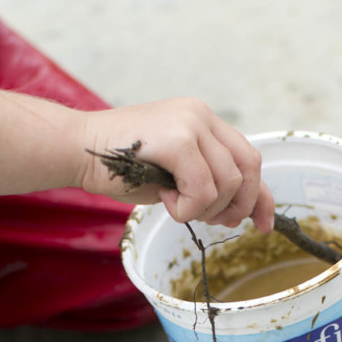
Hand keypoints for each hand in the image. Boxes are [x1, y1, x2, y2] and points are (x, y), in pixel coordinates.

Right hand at [77, 98, 274, 232]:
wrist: (76, 149)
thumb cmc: (118, 165)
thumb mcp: (173, 174)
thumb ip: (205, 181)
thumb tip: (238, 211)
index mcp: (204, 120)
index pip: (249, 158)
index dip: (262, 197)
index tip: (265, 226)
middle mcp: (202, 116)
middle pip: (248, 170)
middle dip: (236, 206)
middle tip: (210, 220)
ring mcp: (191, 123)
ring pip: (227, 183)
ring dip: (202, 208)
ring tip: (173, 203)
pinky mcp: (178, 139)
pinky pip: (203, 188)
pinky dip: (187, 207)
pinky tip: (163, 199)